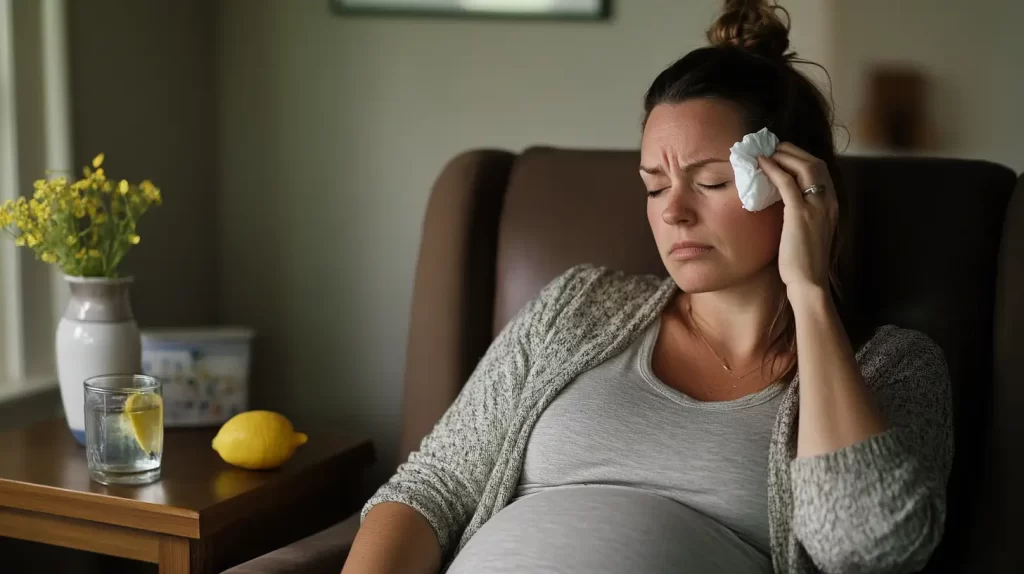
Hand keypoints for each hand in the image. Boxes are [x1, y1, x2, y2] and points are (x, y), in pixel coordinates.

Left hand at [757, 142, 838, 293]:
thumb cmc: (803, 262)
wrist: (809, 282)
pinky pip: (788, 183)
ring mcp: (817, 207)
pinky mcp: (801, 214)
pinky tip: (762, 164)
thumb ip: (803, 213)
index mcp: (831, 206)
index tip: (784, 154)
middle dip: (794, 151)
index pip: (821, 171)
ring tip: (767, 152)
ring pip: (805, 167)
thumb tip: (785, 200)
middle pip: (815, 163)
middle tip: (773, 147)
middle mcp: (828, 202)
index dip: (802, 158)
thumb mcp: (808, 232)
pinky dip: (774, 169)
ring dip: (784, 155)